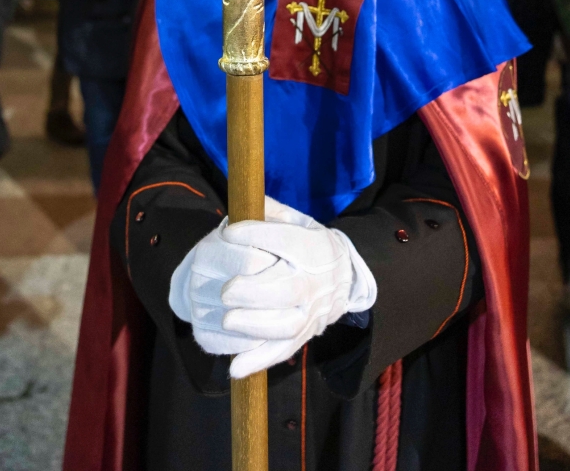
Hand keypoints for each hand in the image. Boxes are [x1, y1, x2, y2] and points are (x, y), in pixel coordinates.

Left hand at [169, 197, 375, 377]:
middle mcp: (315, 282)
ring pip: (286, 325)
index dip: (259, 235)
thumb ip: (271, 211)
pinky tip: (234, 367)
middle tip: (226, 289)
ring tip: (226, 321)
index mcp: (315, 248)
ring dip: (255, 326)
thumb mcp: (298, 219)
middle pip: (288, 289)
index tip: (228, 232)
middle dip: (254, 291)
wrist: (343, 276)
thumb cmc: (308, 243)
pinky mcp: (303, 335)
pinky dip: (259, 361)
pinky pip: (282, 351)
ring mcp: (311, 313)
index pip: (288, 241)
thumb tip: (246, 202)